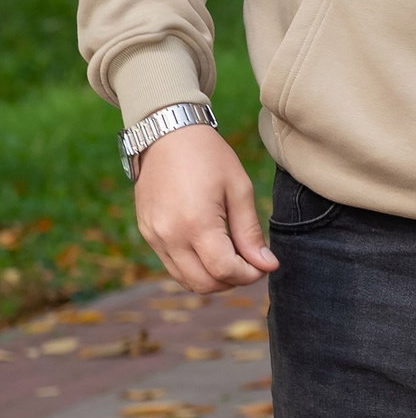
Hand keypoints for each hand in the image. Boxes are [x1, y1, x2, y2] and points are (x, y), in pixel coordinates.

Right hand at [132, 123, 276, 292]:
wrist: (167, 135)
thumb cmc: (209, 157)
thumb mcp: (239, 189)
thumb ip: (250, 231)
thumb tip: (266, 264)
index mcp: (195, 224)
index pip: (223, 270)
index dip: (248, 275)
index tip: (265, 266)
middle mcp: (169, 236)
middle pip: (203, 283)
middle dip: (232, 281)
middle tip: (252, 266)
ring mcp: (154, 237)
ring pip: (185, 279)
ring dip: (212, 278)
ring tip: (234, 259)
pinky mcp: (147, 233)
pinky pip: (171, 265)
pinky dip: (193, 268)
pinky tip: (212, 251)